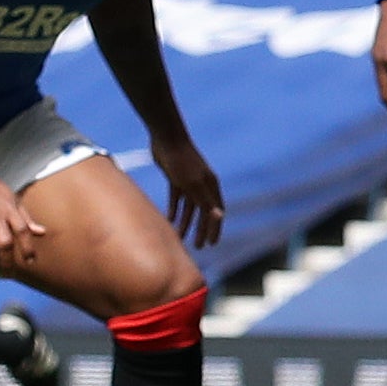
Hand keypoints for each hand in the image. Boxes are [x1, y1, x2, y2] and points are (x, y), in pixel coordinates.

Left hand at [149, 129, 226, 249]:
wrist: (166, 138)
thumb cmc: (181, 162)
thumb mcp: (193, 184)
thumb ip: (205, 201)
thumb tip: (220, 217)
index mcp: (210, 186)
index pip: (216, 212)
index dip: (214, 228)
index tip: (211, 244)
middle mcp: (202, 185)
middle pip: (203, 212)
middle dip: (201, 230)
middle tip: (197, 247)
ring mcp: (189, 181)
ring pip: (189, 207)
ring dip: (186, 222)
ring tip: (179, 238)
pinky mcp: (175, 178)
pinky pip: (177, 198)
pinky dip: (174, 209)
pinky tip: (168, 220)